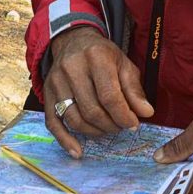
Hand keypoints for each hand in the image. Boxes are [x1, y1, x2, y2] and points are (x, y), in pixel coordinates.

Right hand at [45, 26, 153, 157]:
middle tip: (121, 127)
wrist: (73, 42)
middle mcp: (71, 68)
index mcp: (95, 57)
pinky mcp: (47, 94)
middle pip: (92, 110)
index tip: (133, 124)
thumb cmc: (102, 55)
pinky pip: (53, 122)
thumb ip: (134, 89)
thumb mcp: (124, 64)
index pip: (109, 96)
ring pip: (74, 119)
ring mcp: (56, 82)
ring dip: (94, 132)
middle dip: (111, 125)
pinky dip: (65, 140)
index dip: (123, 116)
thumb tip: (145, 113)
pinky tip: (78, 151)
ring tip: (107, 129)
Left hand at [153, 103, 192, 193]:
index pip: (173, 181)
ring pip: (191, 178)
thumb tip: (159, 158)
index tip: (146, 159)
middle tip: (159, 147)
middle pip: (181, 180)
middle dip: (171, 164)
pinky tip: (192, 150)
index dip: (159, 168)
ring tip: (177, 145)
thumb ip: (180, 144)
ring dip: (184, 163)